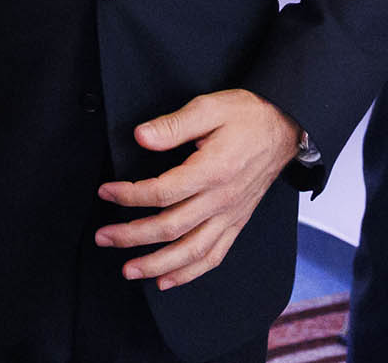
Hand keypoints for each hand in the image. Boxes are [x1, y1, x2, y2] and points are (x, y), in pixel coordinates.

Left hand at [95, 89, 299, 288]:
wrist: (284, 127)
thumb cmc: (248, 115)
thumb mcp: (209, 107)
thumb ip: (173, 125)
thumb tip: (141, 136)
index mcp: (213, 170)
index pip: (163, 192)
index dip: (129, 196)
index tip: (107, 192)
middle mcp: (222, 199)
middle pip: (171, 227)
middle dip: (132, 236)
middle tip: (103, 237)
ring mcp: (230, 215)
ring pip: (191, 251)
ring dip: (157, 265)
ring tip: (129, 270)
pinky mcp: (236, 222)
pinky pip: (213, 256)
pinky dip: (189, 273)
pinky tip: (167, 280)